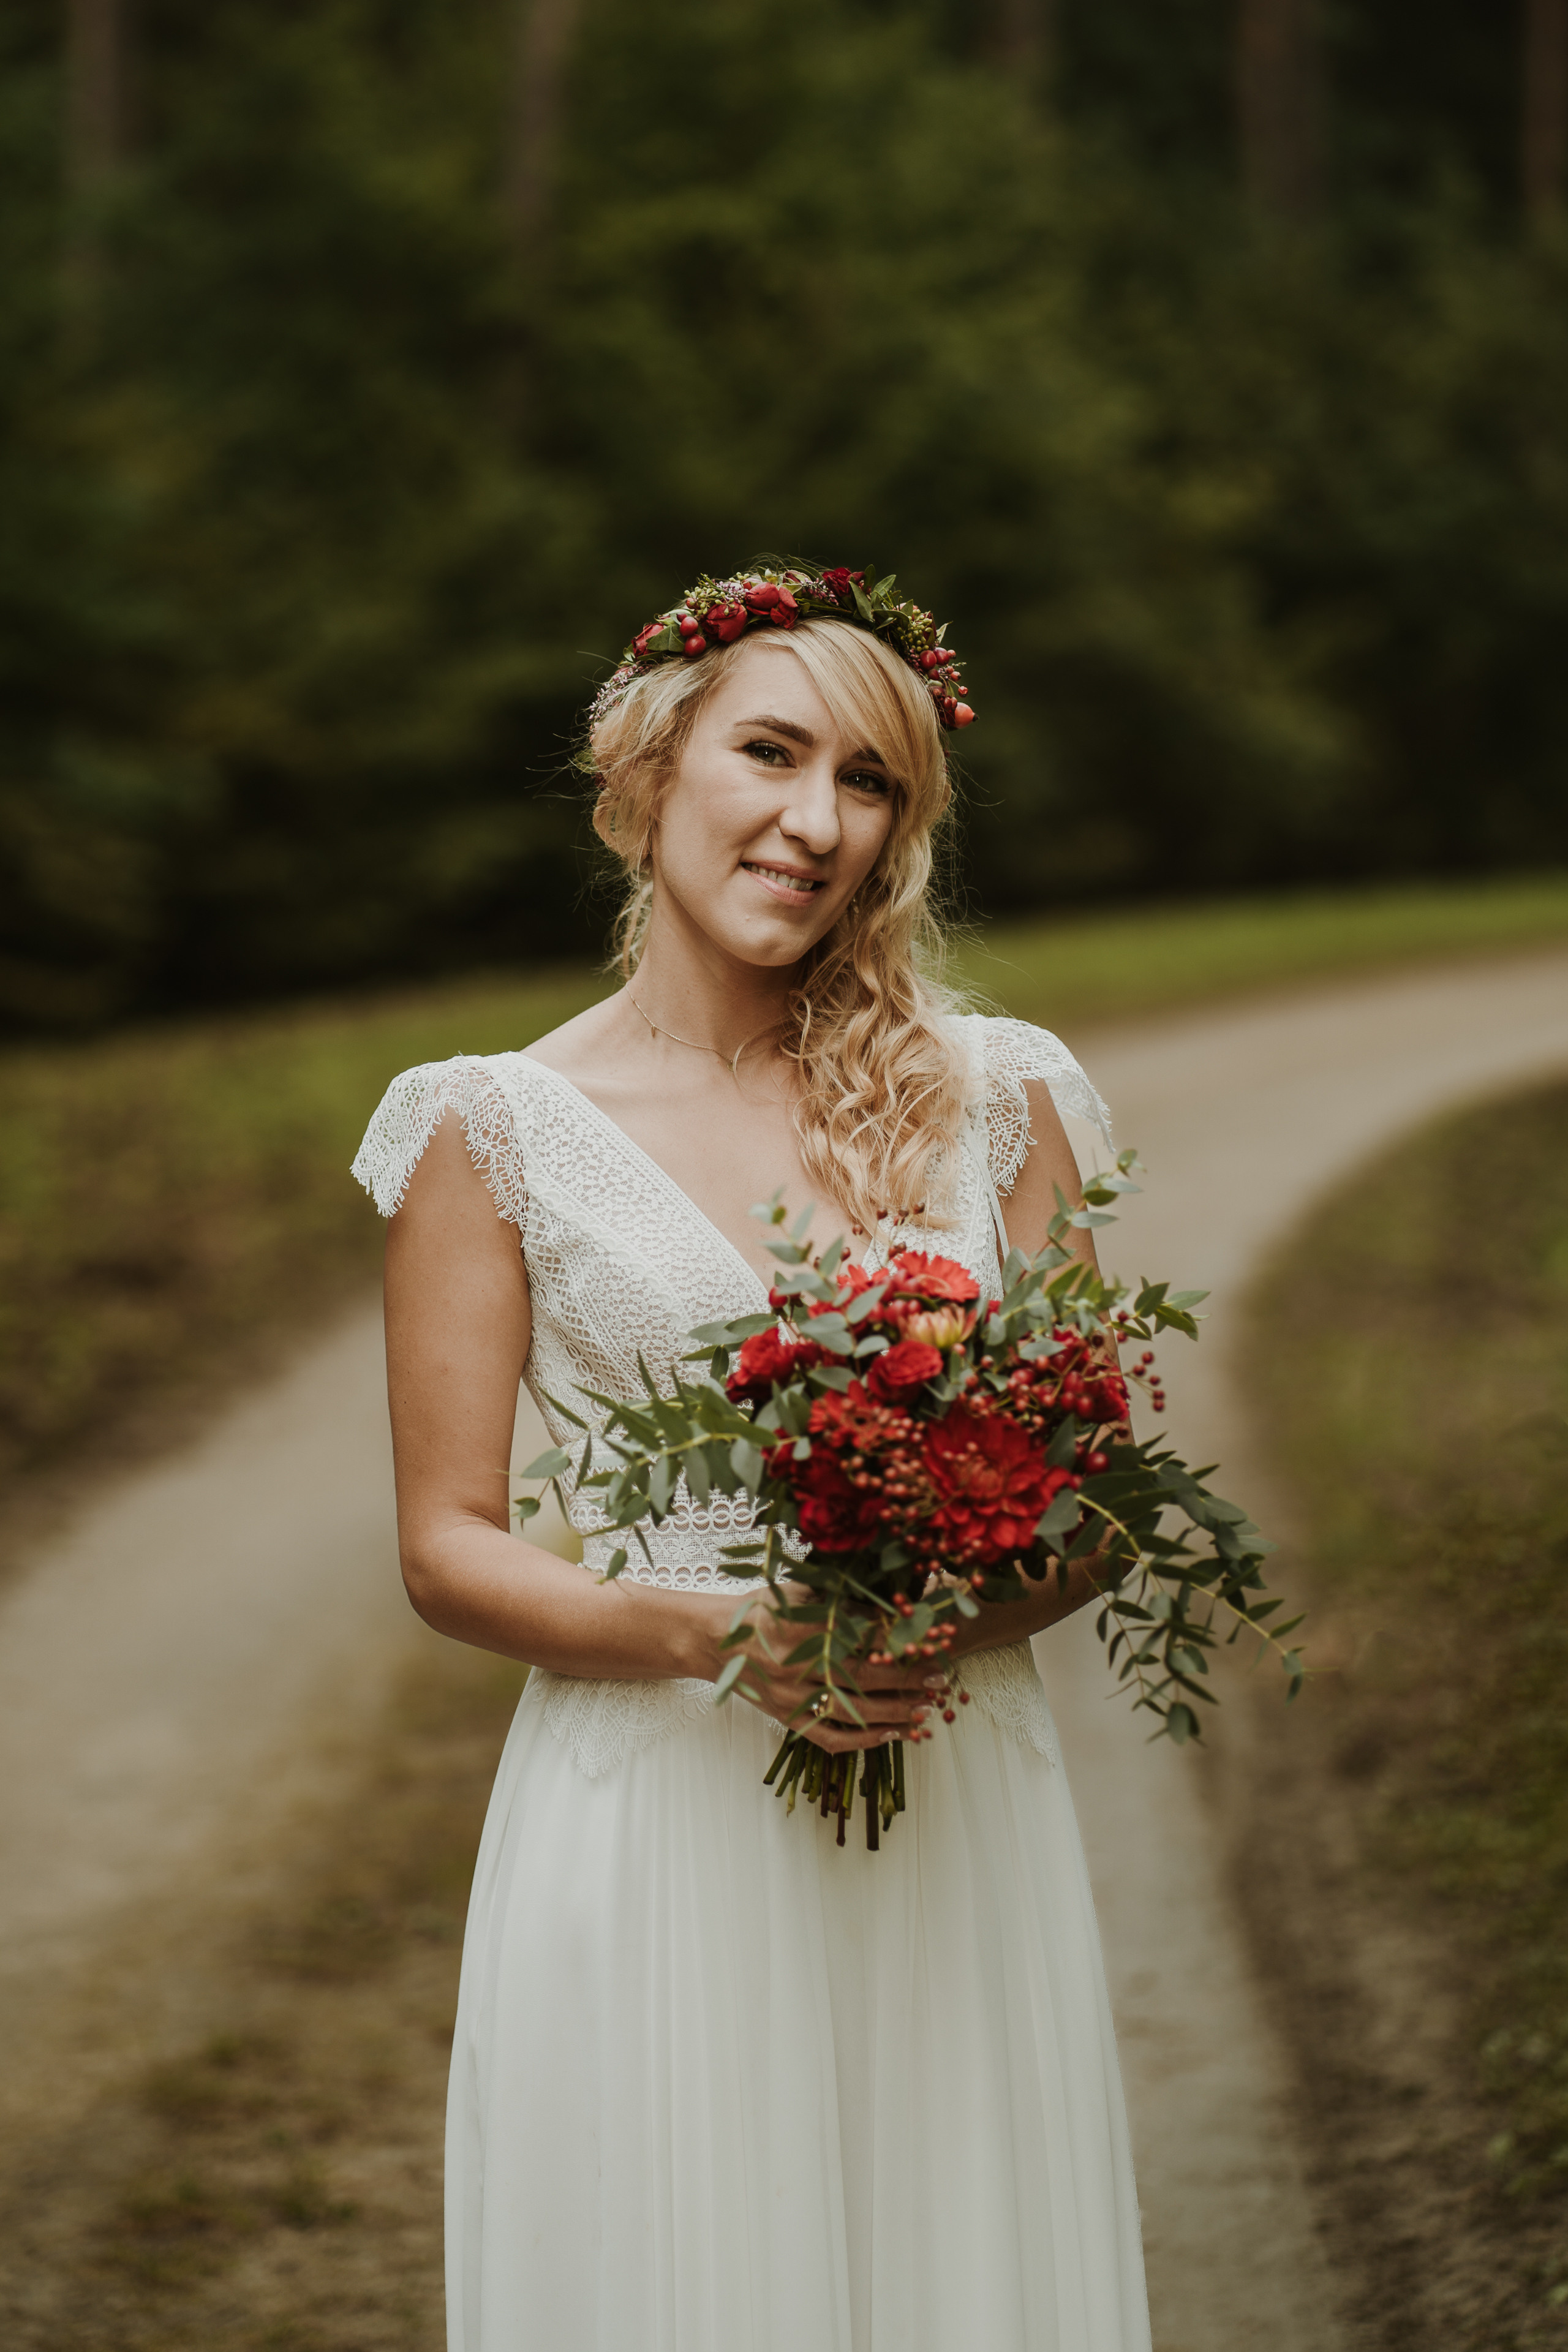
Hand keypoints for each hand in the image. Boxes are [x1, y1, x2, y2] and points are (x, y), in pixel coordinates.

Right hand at [727, 1588, 946, 1752]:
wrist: (716, 1640)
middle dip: (906, 1679)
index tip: (930, 1642)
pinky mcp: (787, 1720)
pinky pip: (831, 1738)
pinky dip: (865, 1741)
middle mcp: (796, 1666)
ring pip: (852, 1712)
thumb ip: (840, 1599)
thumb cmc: (762, 1608)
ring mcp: (791, 1698)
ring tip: (928, 1711)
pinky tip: (893, 1735)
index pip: (861, 1637)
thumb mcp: (798, 1592)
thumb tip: (892, 1606)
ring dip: (895, 1714)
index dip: (899, 1641)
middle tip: (940, 1679)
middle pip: (863, 1677)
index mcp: (801, 1628)